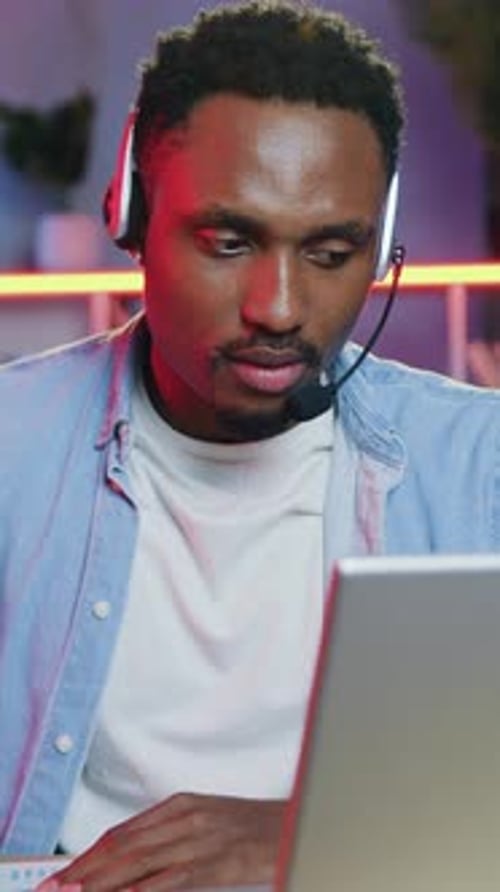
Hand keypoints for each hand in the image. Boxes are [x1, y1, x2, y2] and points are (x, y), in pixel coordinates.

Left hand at [46, 792, 285, 890]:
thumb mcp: (205, 820)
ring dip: (101, 882)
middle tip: (56, 888)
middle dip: (84, 870)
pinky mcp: (214, 863)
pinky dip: (140, 891)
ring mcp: (198, 840)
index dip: (89, 855)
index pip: (122, 832)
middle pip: (123, 847)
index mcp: (179, 805)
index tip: (65, 873)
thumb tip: (132, 856)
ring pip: (138, 863)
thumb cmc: (252, 826)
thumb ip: (169, 833)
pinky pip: (169, 880)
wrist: (295, 826)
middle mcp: (184, 818)